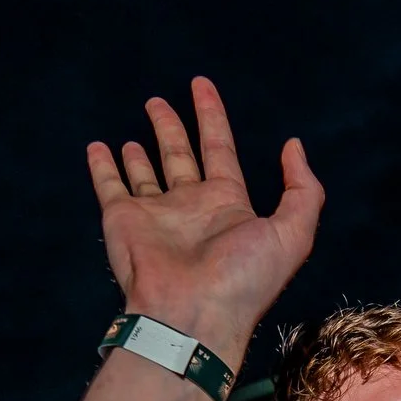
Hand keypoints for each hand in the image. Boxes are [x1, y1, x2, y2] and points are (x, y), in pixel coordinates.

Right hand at [86, 77, 323, 365]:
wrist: (192, 314)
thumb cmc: (242, 279)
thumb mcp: (293, 233)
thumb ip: (302, 189)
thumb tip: (294, 147)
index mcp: (227, 205)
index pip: (219, 150)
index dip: (212, 116)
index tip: (201, 86)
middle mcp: (190, 206)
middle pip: (179, 156)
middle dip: (171, 127)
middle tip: (158, 102)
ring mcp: (155, 214)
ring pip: (145, 172)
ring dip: (140, 151)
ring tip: (134, 130)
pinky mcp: (123, 220)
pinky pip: (110, 186)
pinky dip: (102, 167)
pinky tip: (97, 148)